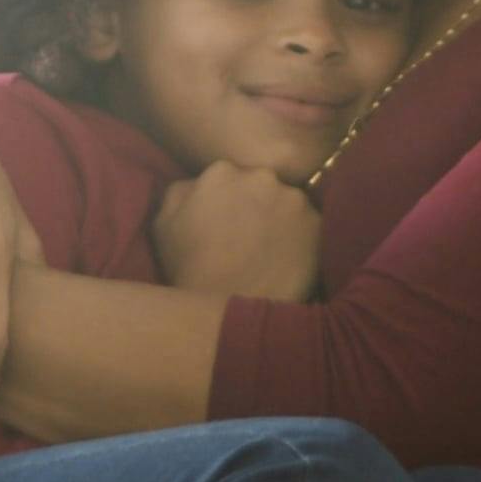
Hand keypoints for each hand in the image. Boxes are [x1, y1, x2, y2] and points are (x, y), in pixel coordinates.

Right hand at [153, 162, 323, 301]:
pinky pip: (310, 227)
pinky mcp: (317, 224)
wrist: (227, 309)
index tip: (227, 223)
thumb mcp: (163, 224)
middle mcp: (261, 176)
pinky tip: (286, 263)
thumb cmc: (189, 270)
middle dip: (257, 205)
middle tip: (249, 239)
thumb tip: (197, 183)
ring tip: (270, 253)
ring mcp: (293, 199)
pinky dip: (302, 241)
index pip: (230, 178)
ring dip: (282, 221)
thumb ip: (180, 190)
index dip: (229, 202)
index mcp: (221, 172)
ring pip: (289, 204)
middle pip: (262, 186)